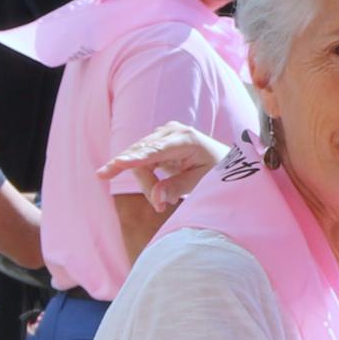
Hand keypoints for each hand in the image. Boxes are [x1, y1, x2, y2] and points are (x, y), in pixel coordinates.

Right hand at [104, 123, 229, 214]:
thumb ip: (177, 188)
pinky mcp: (157, 141)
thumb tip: (156, 198)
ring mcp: (162, 134)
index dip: (134, 159)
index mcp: (186, 139)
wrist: (223, 159)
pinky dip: (148, 179)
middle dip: (147, 185)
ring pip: (138, 161)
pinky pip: (141, 161)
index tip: (116, 164)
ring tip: (164, 202)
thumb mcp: (200, 182)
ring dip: (147, 184)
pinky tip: (159, 190)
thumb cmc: (215, 171)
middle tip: (160, 207)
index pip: (154, 151)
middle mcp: (171, 131)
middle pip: (141, 158)